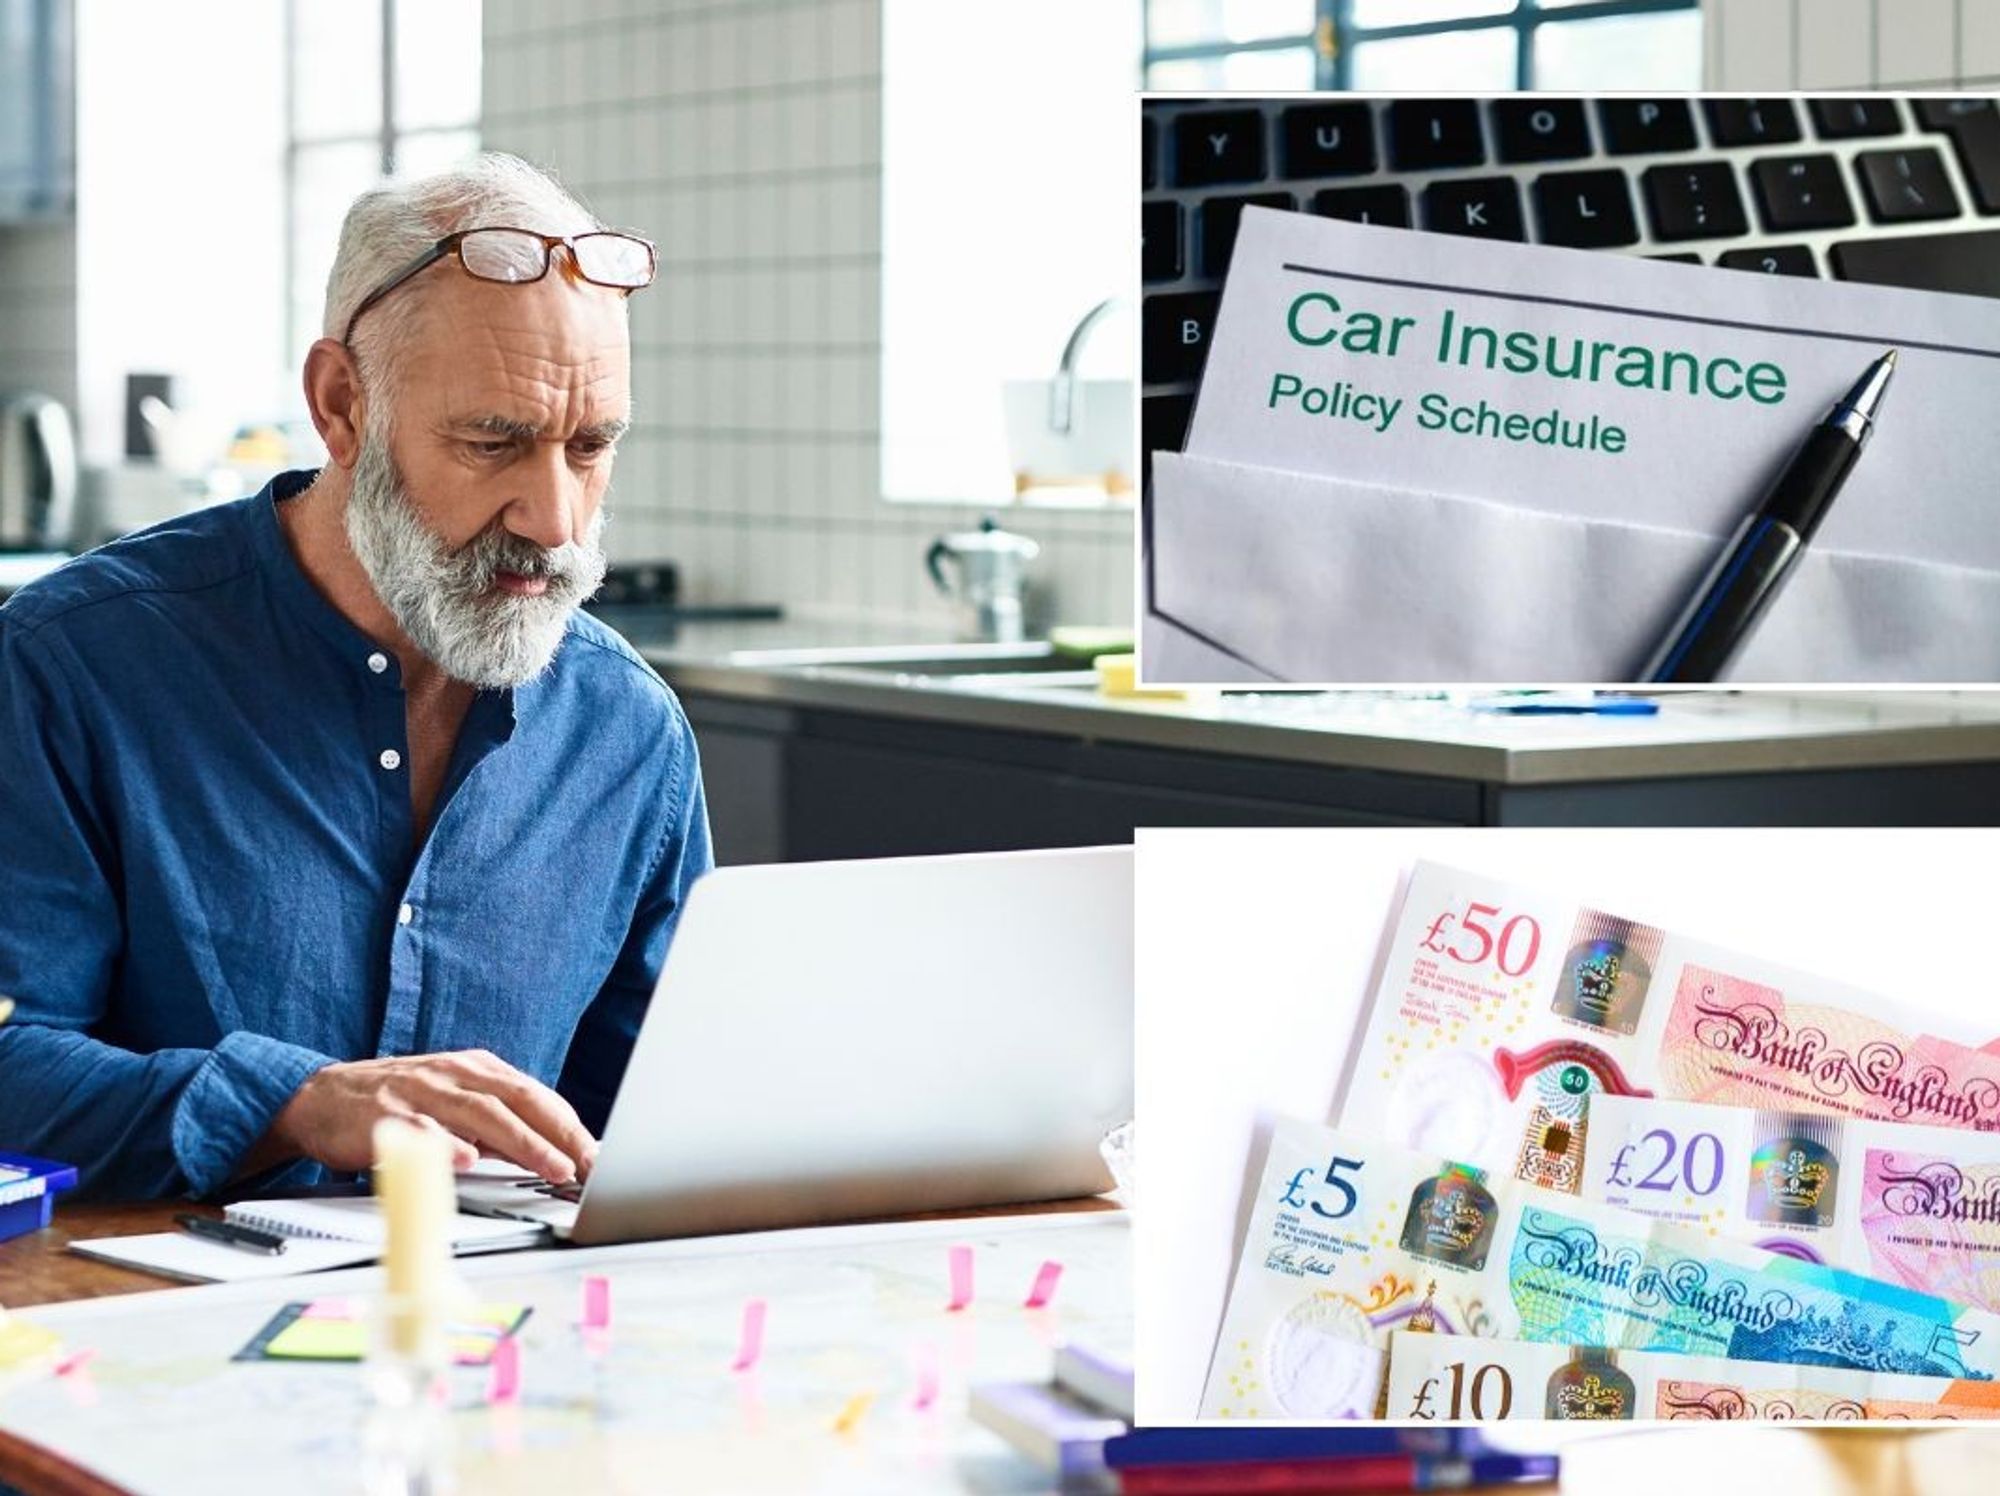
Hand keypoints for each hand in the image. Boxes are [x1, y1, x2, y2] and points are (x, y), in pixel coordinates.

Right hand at [259, 1049, 596, 1184]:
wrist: (322, 1098)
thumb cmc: (400, 1103)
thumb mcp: (457, 1105)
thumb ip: (500, 1126)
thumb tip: (553, 1152)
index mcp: (478, 1069)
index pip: (536, 1096)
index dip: (570, 1126)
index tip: (597, 1156)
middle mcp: (455, 1074)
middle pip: (518, 1100)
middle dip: (558, 1134)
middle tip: (586, 1164)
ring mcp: (422, 1091)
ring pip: (481, 1114)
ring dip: (521, 1141)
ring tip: (549, 1166)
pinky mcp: (386, 1114)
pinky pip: (421, 1128)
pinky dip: (446, 1143)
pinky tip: (467, 1159)